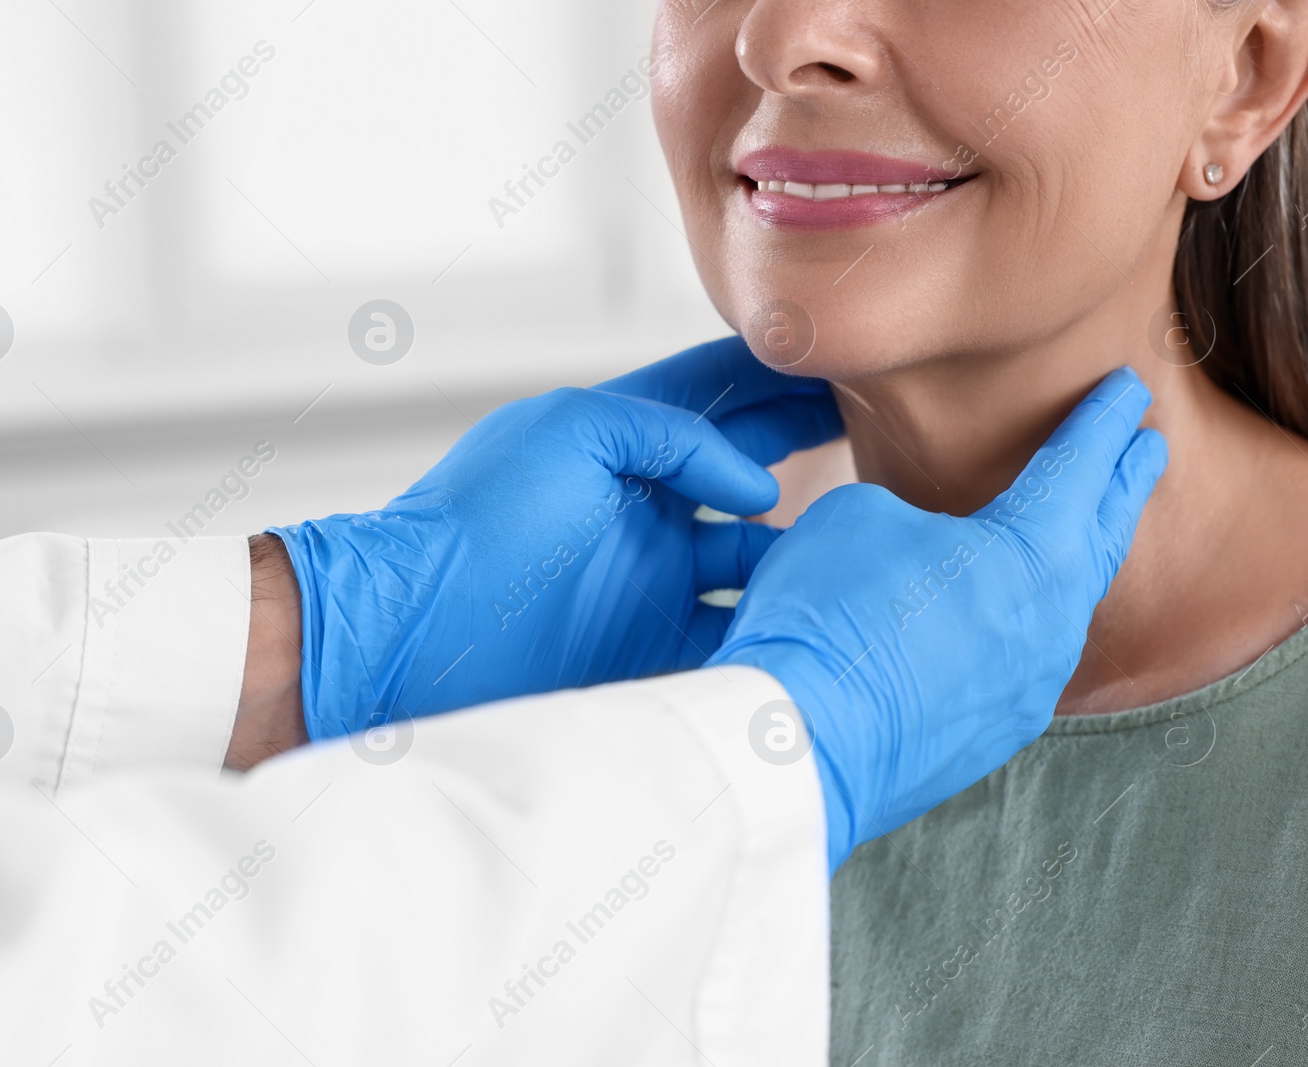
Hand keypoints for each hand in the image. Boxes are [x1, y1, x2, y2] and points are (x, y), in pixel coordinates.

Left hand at [269, 336, 841, 740]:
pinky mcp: (656, 646)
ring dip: (813, 548)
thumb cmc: (476, 520)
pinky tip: (829, 612)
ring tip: (876, 536)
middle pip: (756, 469)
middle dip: (819, 450)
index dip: (788, 375)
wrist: (413, 634)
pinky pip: (738, 630)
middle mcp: (650, 506)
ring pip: (761, 556)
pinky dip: (781, 622)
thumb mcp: (570, 434)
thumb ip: (671, 433)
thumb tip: (760, 487)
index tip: (856, 360)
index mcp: (627, 442)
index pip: (724, 394)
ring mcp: (656, 578)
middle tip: (894, 434)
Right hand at [708, 368, 1167, 872]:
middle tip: (1146, 446)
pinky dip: (1026, 624)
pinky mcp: (991, 735)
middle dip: (1124, 484)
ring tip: (1079, 531)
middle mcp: (1052, 621)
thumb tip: (921, 541)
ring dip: (1076, 559)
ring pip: (1067, 607)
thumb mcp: (857, 516)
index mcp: (1033, 550)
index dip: (1100, 419)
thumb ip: (909, 512)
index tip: (1125, 387)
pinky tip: (1005, 619)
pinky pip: (1024, 663)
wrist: (796, 742)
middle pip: (1101, 535)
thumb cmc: (826, 615)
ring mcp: (1029, 687)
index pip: (1080, 464)